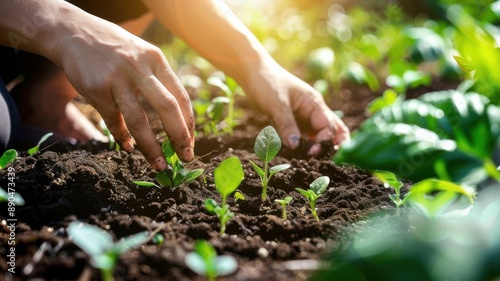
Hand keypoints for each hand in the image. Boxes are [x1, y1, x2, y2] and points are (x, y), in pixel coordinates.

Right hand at [53, 10, 193, 169]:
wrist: (74, 33)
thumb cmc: (115, 49)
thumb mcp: (142, 55)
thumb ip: (159, 80)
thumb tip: (177, 117)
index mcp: (156, 59)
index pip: (181, 96)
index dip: (189, 123)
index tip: (191, 142)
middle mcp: (139, 68)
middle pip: (167, 108)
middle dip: (179, 136)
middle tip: (186, 157)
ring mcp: (117, 79)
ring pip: (139, 120)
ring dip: (151, 147)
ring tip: (159, 164)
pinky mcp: (97, 90)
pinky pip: (113, 121)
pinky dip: (122, 138)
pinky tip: (128, 148)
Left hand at [244, 62, 349, 155]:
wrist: (253, 72)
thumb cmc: (267, 83)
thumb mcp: (277, 105)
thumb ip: (287, 125)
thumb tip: (295, 146)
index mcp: (314, 103)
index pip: (328, 126)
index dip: (324, 141)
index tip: (312, 153)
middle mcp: (313, 109)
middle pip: (332, 129)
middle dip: (333, 144)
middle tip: (329, 160)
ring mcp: (305, 115)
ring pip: (318, 133)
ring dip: (318, 146)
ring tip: (314, 160)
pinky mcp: (294, 119)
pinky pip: (304, 134)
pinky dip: (305, 144)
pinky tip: (301, 153)